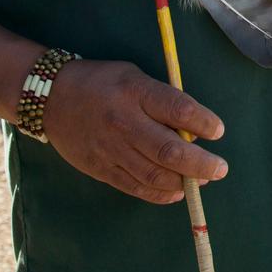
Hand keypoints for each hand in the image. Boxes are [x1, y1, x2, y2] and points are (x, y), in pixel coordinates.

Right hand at [42, 59, 227, 203]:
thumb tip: (193, 131)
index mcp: (134, 91)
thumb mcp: (133, 77)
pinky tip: (176, 191)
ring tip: (201, 180)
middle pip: (169, 150)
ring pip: (154, 175)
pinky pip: (135, 187)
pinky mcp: (100, 169)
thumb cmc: (102, 83)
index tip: (218, 131)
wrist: (51, 98)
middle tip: (220, 168)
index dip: (203, 123)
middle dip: (201, 164)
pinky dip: (160, 194)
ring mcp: (110, 149)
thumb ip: (161, 100)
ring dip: (184, 181)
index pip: (177, 109)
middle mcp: (123, 122)